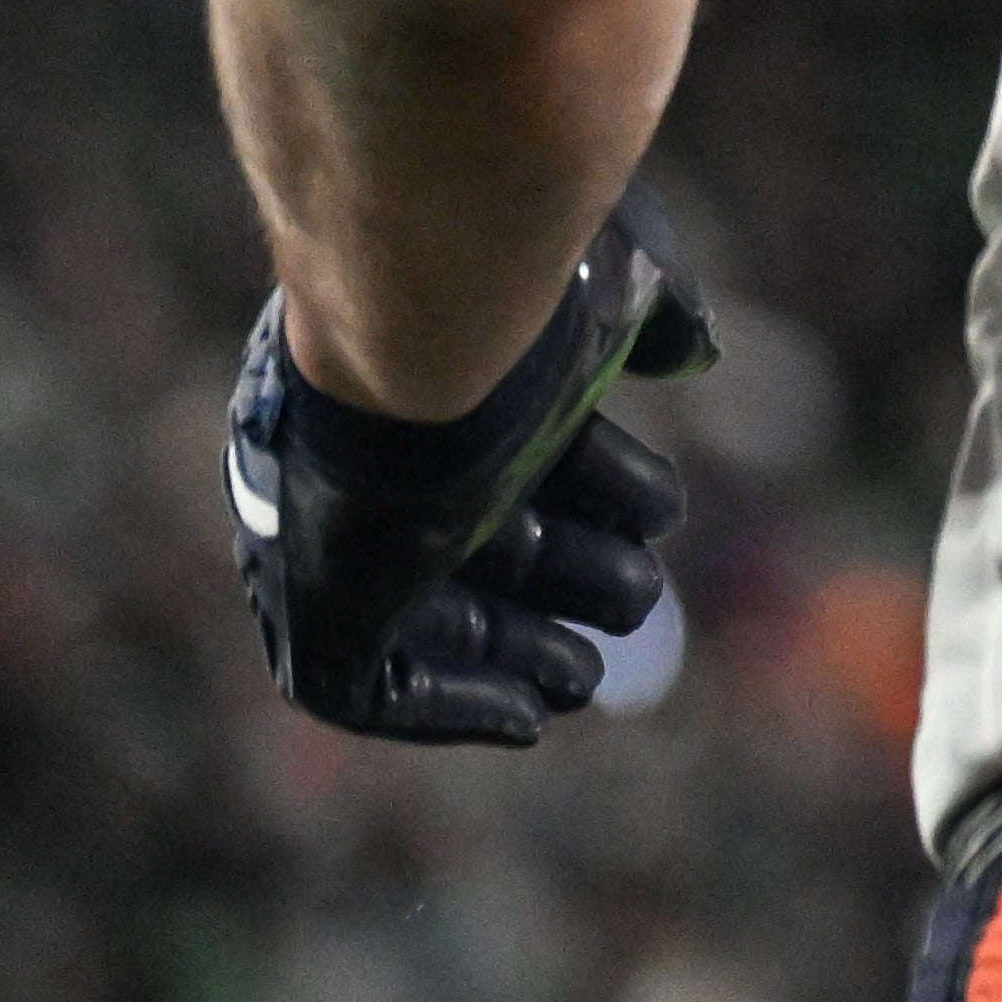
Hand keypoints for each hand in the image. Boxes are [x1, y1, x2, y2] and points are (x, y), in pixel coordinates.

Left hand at [226, 204, 710, 744]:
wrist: (424, 326)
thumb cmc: (520, 292)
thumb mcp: (617, 283)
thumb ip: (651, 316)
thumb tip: (685, 354)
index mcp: (426, 376)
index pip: (507, 446)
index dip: (590, 484)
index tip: (658, 514)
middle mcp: (371, 461)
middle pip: (476, 537)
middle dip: (566, 573)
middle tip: (640, 597)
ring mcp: (335, 538)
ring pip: (434, 615)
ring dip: (520, 648)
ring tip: (593, 672)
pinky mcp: (317, 608)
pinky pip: (371, 689)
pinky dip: (452, 707)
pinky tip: (528, 718)